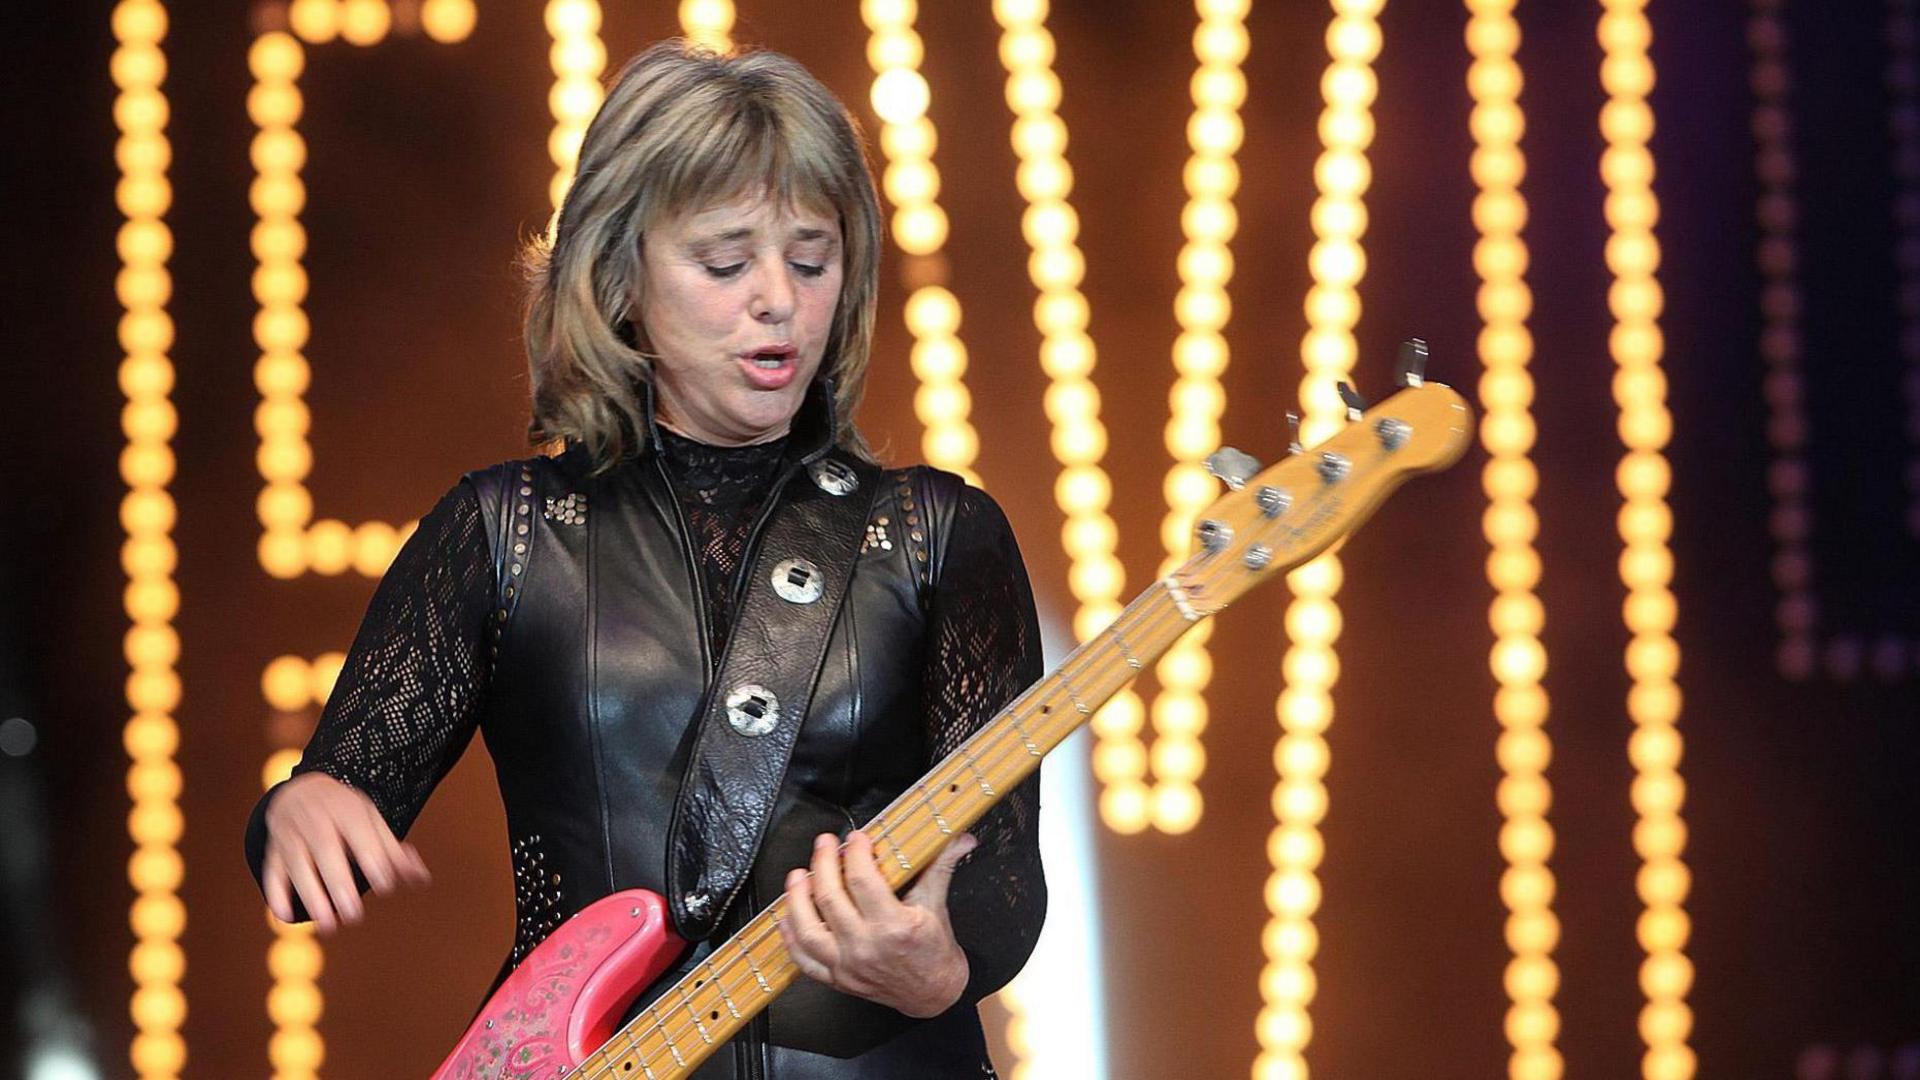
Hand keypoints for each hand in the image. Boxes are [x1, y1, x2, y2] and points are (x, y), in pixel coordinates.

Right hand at [261, 771, 431, 933]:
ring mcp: (291, 835)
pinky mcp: (274, 851)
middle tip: (354, 916)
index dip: (372, 859)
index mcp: (346, 809)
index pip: (359, 833)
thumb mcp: (372, 821)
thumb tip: (421, 879)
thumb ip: (393, 851)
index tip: (386, 887)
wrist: (301, 790)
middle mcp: (315, 819)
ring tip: (327, 925)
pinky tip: (285, 917)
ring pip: (297, 864)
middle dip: (339, 883)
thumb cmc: (345, 812)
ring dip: (310, 895)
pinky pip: (271, 871)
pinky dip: (275, 893)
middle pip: (325, 850)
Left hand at [777, 829, 976, 1017]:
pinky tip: (788, 917)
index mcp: (894, 927)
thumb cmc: (933, 950)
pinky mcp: (837, 979)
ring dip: (797, 900)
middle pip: (831, 899)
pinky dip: (791, 938)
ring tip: (798, 876)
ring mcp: (848, 965)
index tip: (855, 838)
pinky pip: (804, 960)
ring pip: (808, 930)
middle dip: (823, 865)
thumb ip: (942, 866)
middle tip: (824, 845)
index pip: (863, 881)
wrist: (933, 993)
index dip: (855, 853)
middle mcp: (866, 947)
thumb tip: (959, 839)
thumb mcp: (937, 904)